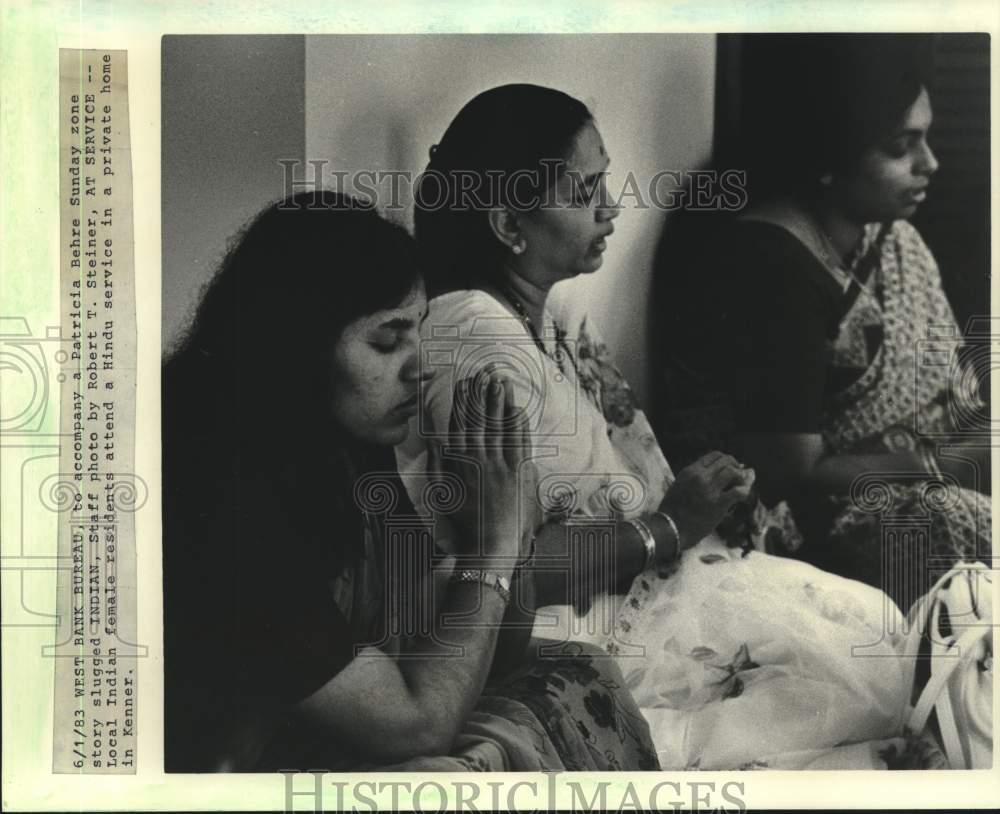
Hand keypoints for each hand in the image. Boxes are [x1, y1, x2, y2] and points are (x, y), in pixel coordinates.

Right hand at [430, 372, 533, 564]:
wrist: (491, 543)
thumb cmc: (464, 521)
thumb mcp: (441, 493)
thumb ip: (437, 464)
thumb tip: (434, 439)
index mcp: (459, 462)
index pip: (459, 423)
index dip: (462, 400)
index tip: (463, 382)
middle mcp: (478, 458)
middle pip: (479, 418)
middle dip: (481, 392)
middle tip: (483, 371)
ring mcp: (500, 464)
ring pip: (498, 425)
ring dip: (498, 400)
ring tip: (499, 380)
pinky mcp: (518, 472)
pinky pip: (518, 441)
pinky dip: (516, 422)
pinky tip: (516, 407)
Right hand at [658, 451, 755, 548]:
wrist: (670, 529)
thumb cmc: (672, 510)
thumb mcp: (679, 486)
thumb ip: (693, 478)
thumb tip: (713, 474)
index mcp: (690, 471)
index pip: (714, 455)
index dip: (726, 459)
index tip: (730, 466)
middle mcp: (700, 476)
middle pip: (726, 461)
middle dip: (736, 466)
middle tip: (739, 475)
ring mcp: (709, 489)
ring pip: (733, 472)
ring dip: (741, 477)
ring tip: (741, 485)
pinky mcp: (718, 504)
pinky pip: (738, 492)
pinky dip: (744, 491)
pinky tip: (743, 496)